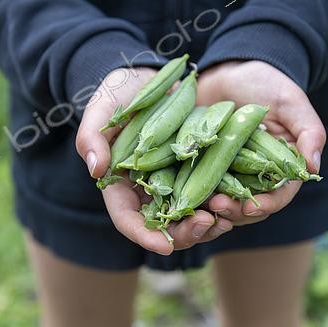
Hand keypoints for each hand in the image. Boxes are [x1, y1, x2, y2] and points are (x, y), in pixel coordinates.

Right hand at [75, 68, 231, 254]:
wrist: (152, 77)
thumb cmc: (121, 92)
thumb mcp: (102, 107)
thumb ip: (92, 136)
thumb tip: (96, 170)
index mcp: (121, 183)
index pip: (128, 219)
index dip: (145, 236)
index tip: (166, 247)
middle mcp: (148, 189)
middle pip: (163, 225)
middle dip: (185, 233)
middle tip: (207, 224)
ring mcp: (174, 181)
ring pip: (188, 215)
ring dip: (208, 223)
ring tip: (226, 218)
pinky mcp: (195, 169)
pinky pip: (207, 192)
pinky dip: (220, 200)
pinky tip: (236, 199)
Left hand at [197, 61, 325, 225]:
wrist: (228, 71)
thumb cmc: (265, 84)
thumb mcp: (290, 103)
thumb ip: (309, 132)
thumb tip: (314, 168)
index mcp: (280, 168)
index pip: (278, 196)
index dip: (266, 205)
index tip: (250, 207)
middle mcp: (254, 177)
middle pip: (248, 207)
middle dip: (234, 212)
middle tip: (217, 205)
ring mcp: (228, 174)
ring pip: (223, 203)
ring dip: (212, 209)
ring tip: (199, 203)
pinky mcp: (204, 167)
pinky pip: (199, 187)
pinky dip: (193, 194)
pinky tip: (183, 195)